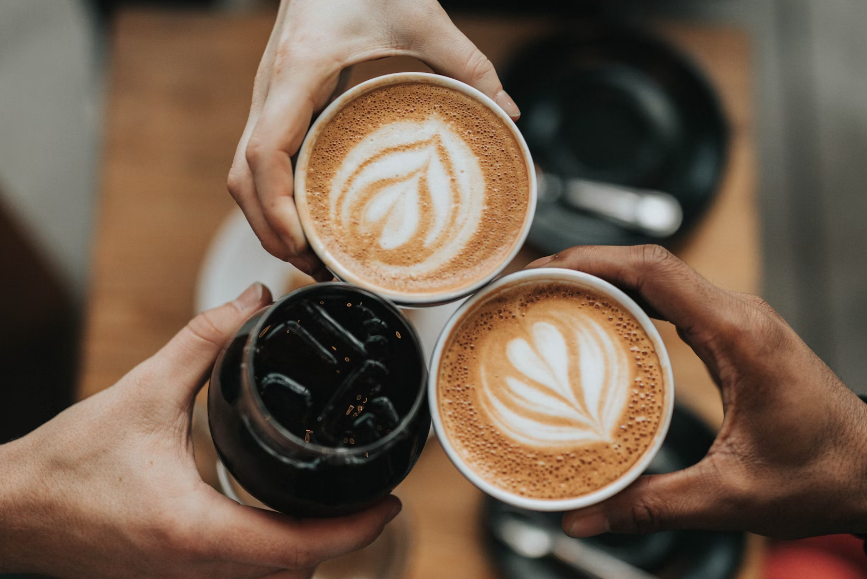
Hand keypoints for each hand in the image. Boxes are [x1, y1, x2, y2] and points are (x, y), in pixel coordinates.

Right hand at [0, 283, 400, 577]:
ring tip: (335, 505)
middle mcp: (192, 570)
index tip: (391, 503)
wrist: (6, 512)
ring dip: (307, 551)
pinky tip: (278, 519)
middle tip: (369, 496)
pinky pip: (238, 577)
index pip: (297, 547)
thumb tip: (250, 300)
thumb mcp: (141, 392)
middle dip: (339, 541)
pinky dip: (271, 556)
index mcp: (193, 531)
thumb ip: (203, 342)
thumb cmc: (64, 463)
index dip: (354, 530)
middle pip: (293, 572)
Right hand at [228, 0, 518, 277]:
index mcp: (296, 73)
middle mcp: (270, 89)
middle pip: (242, 179)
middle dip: (269, 231)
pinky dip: (274, 197)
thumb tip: (508, 112)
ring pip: (243, 174)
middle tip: (315, 268)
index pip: (263, 154)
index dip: (274, 208)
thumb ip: (467, 63)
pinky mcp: (278, 102)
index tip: (302, 244)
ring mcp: (268, 97)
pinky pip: (260, 159)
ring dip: (267, 219)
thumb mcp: (421, 16)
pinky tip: (307, 216)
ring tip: (311, 255)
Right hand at [528, 245, 866, 538]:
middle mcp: (738, 315)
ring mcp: (736, 320)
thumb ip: (650, 505)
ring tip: (552, 295)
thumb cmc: (822, 475)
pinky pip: (672, 298)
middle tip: (531, 285)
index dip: (593, 261)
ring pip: (659, 275)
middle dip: (584, 264)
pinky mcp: (733, 333)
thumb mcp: (729, 496)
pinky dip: (629, 298)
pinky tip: (598, 319)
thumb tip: (584, 515)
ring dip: (605, 277)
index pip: (655, 270)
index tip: (544, 269)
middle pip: (649, 263)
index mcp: (739, 335)